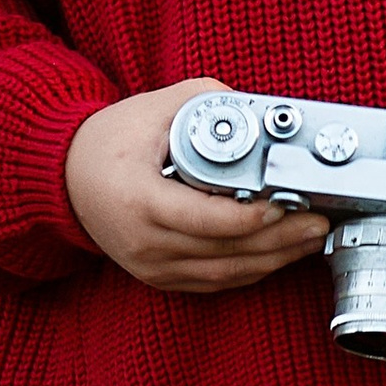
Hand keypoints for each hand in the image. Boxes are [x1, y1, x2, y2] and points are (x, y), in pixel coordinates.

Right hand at [64, 78, 331, 294]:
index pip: (208, 221)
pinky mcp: (159, 277)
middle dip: (280, 240)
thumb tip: (262, 113)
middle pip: (226, 253)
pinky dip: (251, 268)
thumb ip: (210, 104)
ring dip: (274, 259)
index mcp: (139, 201)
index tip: (288, 201)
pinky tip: (280, 252)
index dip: (254, 217)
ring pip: (226, 274)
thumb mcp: (157, 107)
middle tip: (319, 220)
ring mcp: (150, 266)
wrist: (65, 175)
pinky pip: (214, 281)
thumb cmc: (110, 138)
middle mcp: (144, 243)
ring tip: (310, 236)